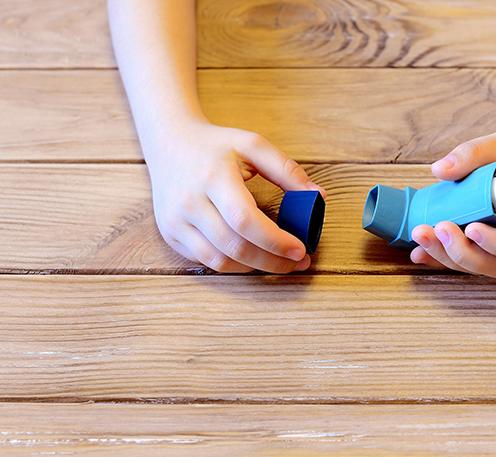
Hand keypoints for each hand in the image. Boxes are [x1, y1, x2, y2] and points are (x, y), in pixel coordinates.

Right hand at [145, 120, 325, 272]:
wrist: (169, 143)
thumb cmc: (216, 145)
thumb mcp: (253, 145)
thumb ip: (287, 170)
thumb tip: (319, 197)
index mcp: (212, 177)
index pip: (245, 220)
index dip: (275, 241)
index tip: (301, 249)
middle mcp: (189, 202)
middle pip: (235, 246)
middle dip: (272, 260)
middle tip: (299, 262)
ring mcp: (176, 221)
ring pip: (219, 261)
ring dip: (255, 267)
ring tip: (280, 263)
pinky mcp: (170, 233)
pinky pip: (206, 261)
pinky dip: (234, 265)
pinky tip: (254, 258)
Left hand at [410, 124, 495, 277]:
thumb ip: (474, 153)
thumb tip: (439, 170)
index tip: (472, 228)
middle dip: (462, 253)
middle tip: (439, 228)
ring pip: (477, 265)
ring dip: (446, 256)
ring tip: (420, 234)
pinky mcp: (483, 244)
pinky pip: (463, 258)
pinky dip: (440, 257)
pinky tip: (417, 251)